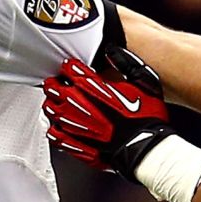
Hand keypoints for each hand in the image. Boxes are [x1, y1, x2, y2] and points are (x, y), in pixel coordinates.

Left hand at [43, 47, 175, 174]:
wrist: (148, 149)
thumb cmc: (148, 119)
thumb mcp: (145, 83)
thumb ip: (126, 65)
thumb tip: (113, 52)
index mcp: (97, 88)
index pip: (72, 70)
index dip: (69, 67)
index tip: (70, 67)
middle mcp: (83, 106)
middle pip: (55, 89)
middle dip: (54, 84)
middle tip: (55, 83)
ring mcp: (78, 127)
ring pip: (52, 111)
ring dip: (52, 105)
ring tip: (53, 102)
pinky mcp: (78, 145)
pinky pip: (57, 136)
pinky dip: (55, 130)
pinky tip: (56, 128)